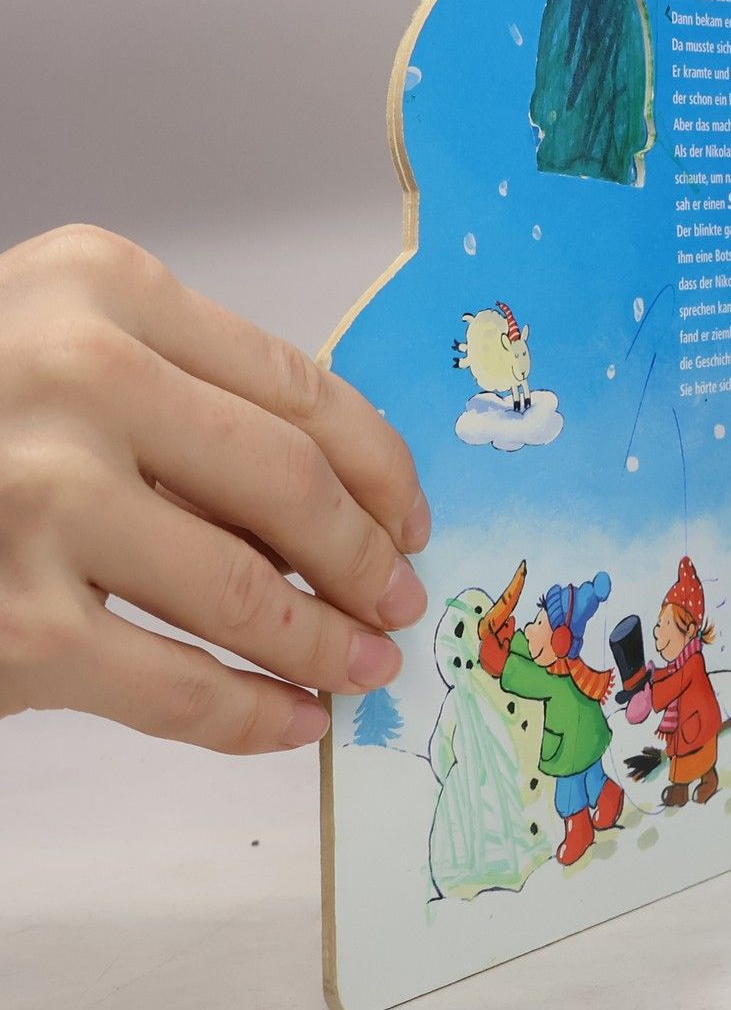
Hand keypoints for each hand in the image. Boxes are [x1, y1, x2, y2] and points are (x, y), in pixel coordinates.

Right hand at [0, 227, 430, 752]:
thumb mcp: (55, 344)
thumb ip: (178, 390)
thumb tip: (344, 498)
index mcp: (102, 288)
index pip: (300, 388)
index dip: (382, 467)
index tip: (412, 515)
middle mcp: (73, 376)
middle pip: (291, 486)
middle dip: (368, 558)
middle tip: (402, 599)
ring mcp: (36, 501)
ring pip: (244, 591)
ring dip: (326, 641)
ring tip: (364, 665)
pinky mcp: (11, 625)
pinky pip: (172, 687)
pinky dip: (251, 715)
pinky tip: (293, 721)